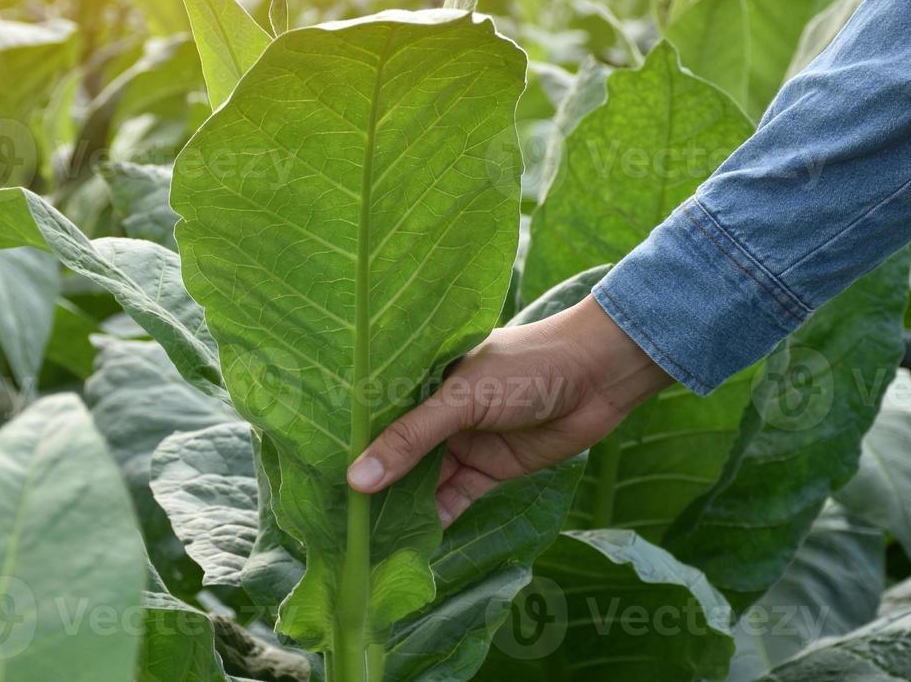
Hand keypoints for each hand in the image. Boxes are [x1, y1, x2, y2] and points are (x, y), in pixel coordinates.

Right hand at [345, 295, 673, 526]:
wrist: (597, 377)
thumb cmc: (526, 368)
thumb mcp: (462, 398)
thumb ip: (411, 439)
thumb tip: (358, 480)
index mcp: (423, 378)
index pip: (375, 413)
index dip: (349, 441)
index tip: (313, 473)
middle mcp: (437, 411)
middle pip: (396, 452)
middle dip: (372, 482)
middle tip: (334, 519)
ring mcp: (462, 441)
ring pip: (423, 481)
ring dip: (402, 507)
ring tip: (365, 538)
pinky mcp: (489, 470)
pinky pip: (455, 499)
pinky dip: (437, 520)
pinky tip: (412, 544)